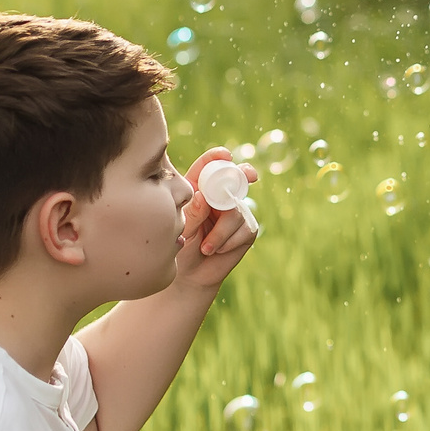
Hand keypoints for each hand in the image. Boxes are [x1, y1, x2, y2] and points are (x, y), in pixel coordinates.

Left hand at [174, 146, 259, 293]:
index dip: (217, 158)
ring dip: (220, 232)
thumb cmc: (179, 247)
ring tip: (206, 247)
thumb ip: (192, 213)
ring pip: (236, 211)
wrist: (190, 275)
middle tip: (249, 175)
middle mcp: (219, 197)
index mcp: (199, 190)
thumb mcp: (181, 229)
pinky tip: (217, 250)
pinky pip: (244, 229)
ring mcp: (235, 212)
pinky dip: (228, 241)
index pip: (208, 168)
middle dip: (243, 174)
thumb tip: (203, 197)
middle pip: (235, 178)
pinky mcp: (246, 229)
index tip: (225, 155)